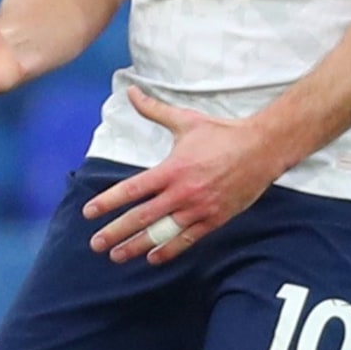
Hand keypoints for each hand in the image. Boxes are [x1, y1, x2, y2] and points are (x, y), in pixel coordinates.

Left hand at [82, 85, 279, 264]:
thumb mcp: (185, 120)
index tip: (89, 212)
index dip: (108, 202)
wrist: (261, 149)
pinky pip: (186, 240)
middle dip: (116, 232)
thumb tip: (132, 91)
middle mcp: (182, 192)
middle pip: (142, 217)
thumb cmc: (221, 133)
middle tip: (96, 244)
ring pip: (162, 233)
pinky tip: (153, 258)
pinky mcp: (213, 220)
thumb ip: (154, 110)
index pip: (133, 189)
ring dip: (137, 247)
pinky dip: (168, 250)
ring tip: (117, 256)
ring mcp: (198, 209)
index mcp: (173, 168)